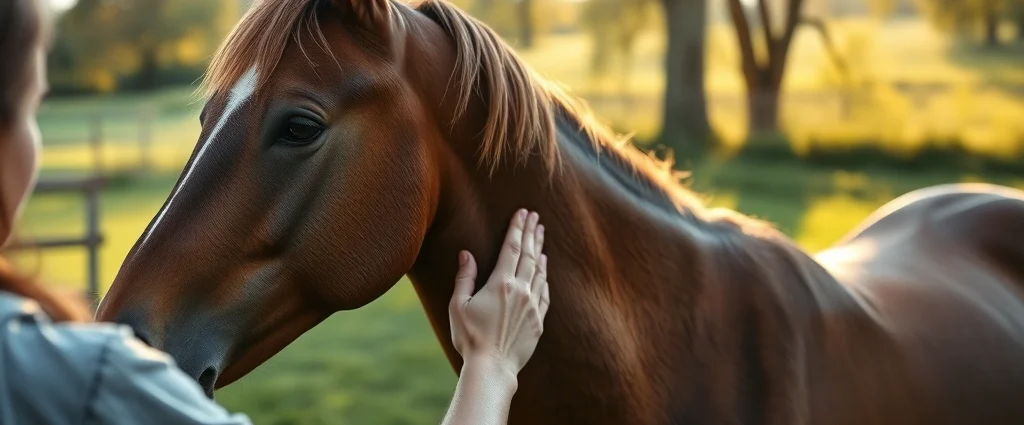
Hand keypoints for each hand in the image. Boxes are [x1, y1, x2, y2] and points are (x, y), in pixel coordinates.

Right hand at [449, 209, 549, 375]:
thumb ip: (464, 278)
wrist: (492, 368)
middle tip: (535, 217)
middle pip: (529, 255)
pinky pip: (544, 292)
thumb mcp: (458, 306)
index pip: (511, 248)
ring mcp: (532, 306)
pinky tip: (544, 269)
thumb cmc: (470, 338)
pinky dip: (544, 277)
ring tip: (541, 236)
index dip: (517, 228)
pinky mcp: (538, 321)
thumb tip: (466, 254)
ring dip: (540, 251)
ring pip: (539, 272)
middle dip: (531, 233)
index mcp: (500, 284)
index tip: (522, 212)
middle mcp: (521, 291)